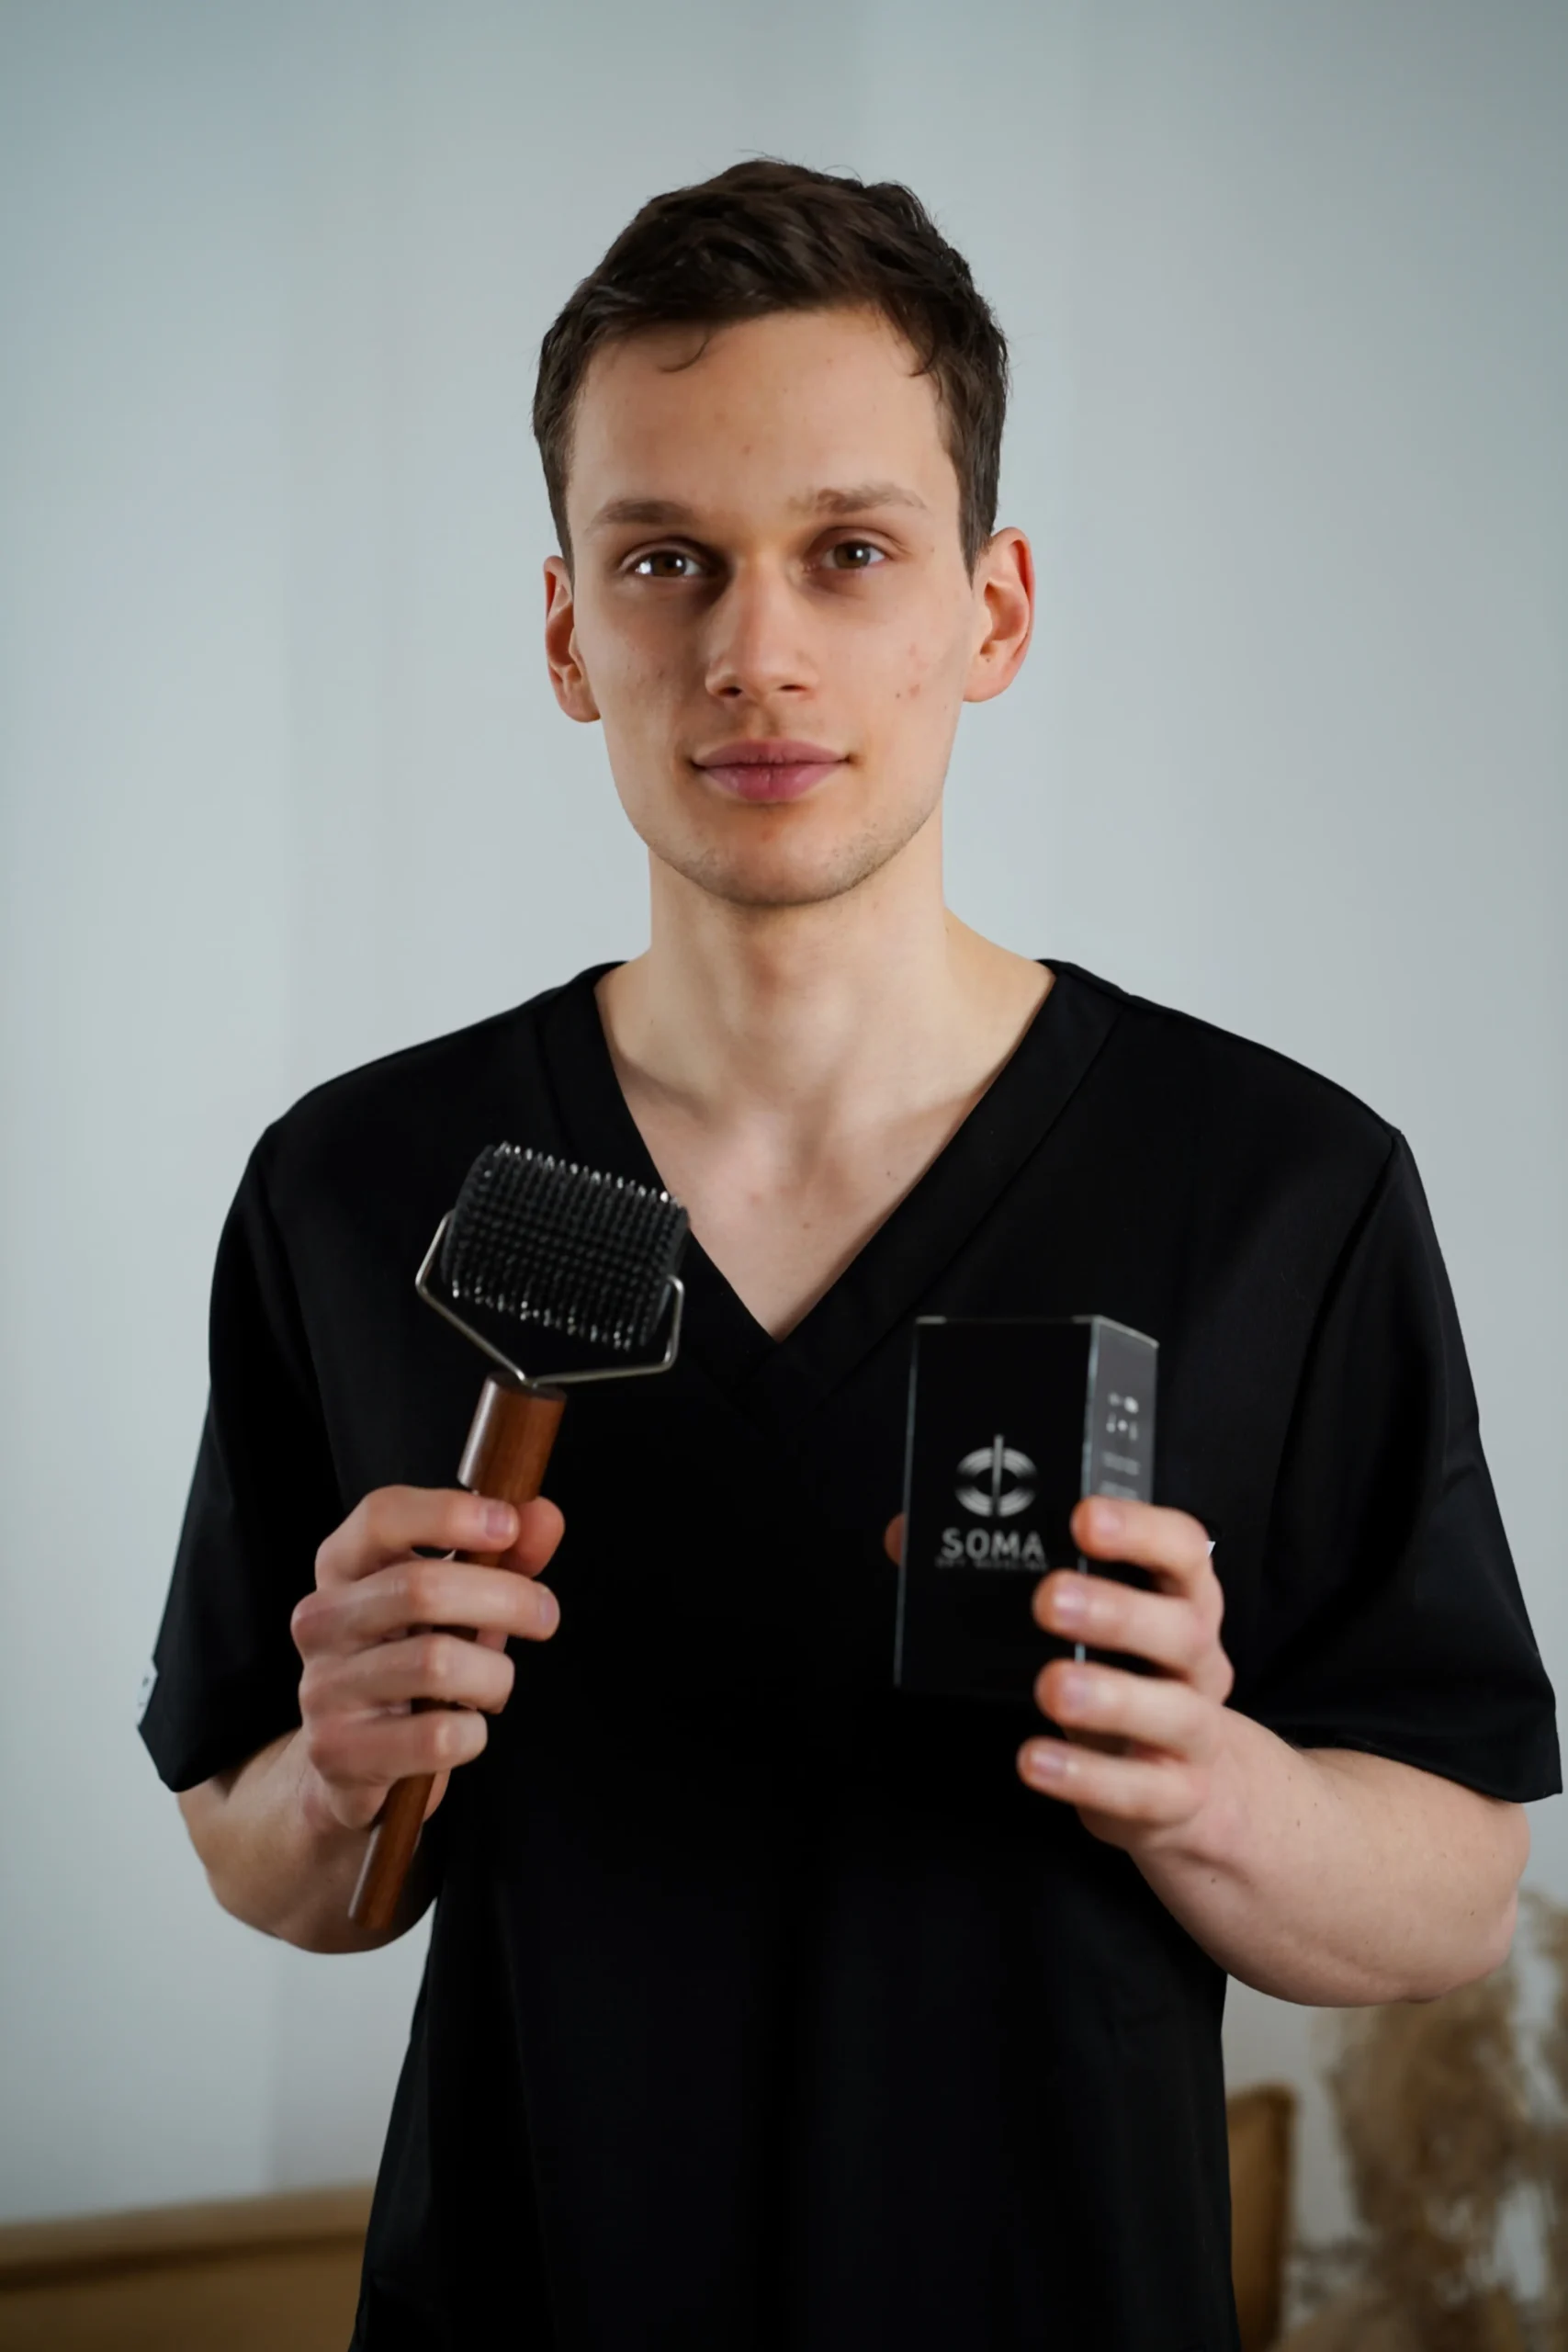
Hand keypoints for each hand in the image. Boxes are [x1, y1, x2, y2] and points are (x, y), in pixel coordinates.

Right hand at [289, 1485, 563, 1834]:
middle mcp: (320, 1620)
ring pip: (437, 1663)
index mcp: (343, 1567)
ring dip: (493, 1675)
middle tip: (545, 1615)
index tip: (508, 1524)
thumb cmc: (412, 1662)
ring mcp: (322, 1687)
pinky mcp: (338, 1751)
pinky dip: (473, 1733)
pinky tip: (465, 1730)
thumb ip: (505, 1556)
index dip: (449, 1512)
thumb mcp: (459, 1603)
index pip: (381, 1515)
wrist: (350, 1761)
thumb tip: (543, 1517)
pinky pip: (436, 1735)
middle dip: (505, 1598)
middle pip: (421, 1588)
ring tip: (494, 1684)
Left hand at [1022, 1498, 1230, 1847]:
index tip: (1083, 1518)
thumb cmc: (1117, 1676)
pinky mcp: (1177, 1795)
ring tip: (1049, 1685)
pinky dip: (1087, 1776)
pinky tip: (1035, 1760)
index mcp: (1180, 1599)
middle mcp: (1199, 1660)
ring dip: (1109, 1697)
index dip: (1139, 1528)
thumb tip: (907, 1538)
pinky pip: (1142, 1789)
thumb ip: (1003, 1576)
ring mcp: (1195, 1731)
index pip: (1183, 1548)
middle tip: (1047, 1599)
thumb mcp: (1081, 1622)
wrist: (1183, 1783)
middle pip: (1181, 1627)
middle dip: (1115, 1610)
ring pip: (1174, 1710)